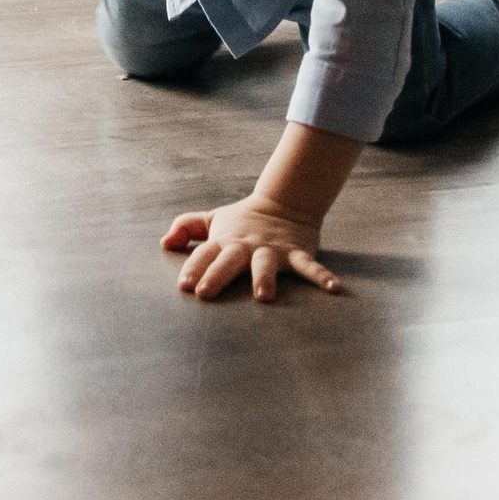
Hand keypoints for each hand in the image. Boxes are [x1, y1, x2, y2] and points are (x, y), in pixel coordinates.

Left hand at [164, 194, 344, 302]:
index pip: (204, 254)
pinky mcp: (297, 253)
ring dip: (264, 278)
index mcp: (225, 241)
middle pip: (229, 260)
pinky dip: (322, 277)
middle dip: (216, 275)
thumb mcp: (212, 220)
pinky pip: (310, 266)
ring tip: (263, 296)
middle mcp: (246, 247)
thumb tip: (164, 242)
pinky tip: (334, 289)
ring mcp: (272, 250)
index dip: (193, 268)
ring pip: (266, 264)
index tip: (183, 286)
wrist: (284, 202)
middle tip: (205, 293)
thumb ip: (186, 227)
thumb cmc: (241, 220)